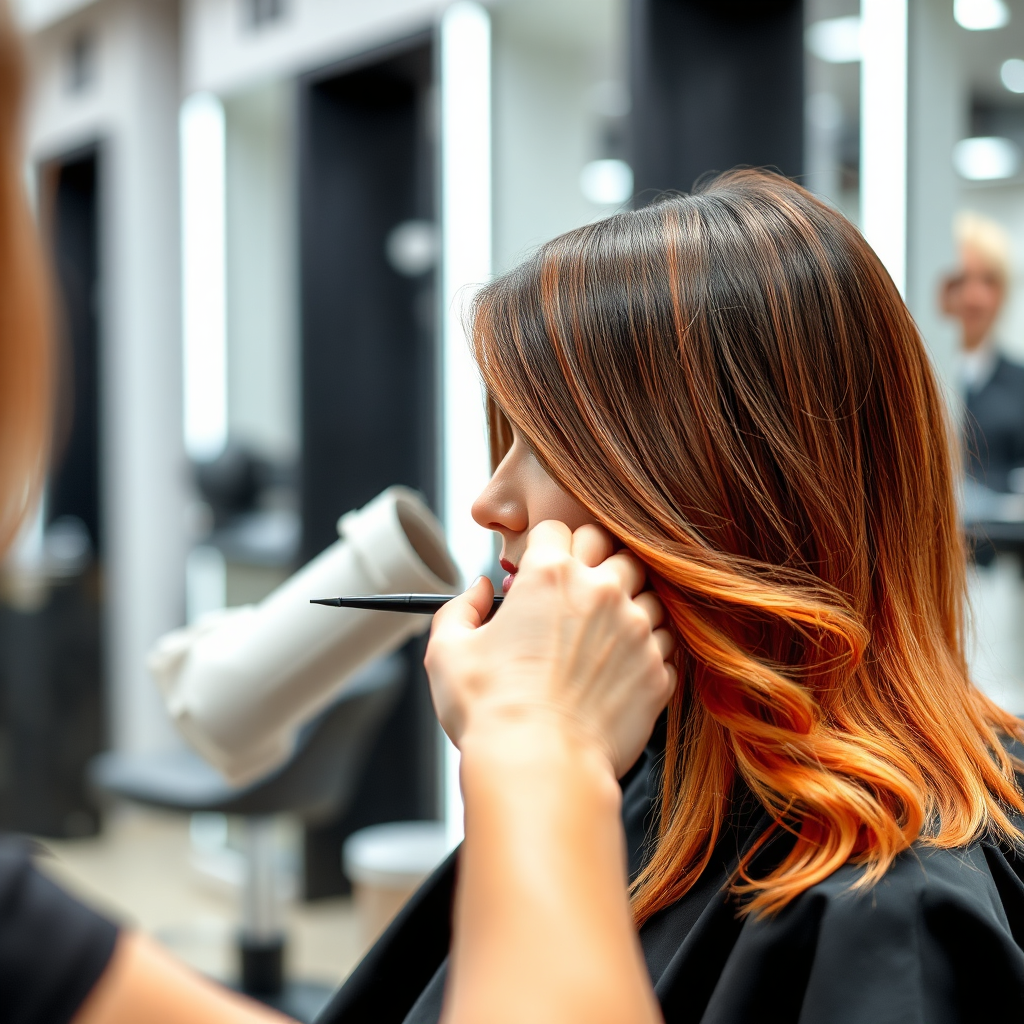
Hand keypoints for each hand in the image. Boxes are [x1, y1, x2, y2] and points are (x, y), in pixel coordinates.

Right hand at [425, 522, 676, 776]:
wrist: (541, 768)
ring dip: (625, 599)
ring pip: (646, 587)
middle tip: (573, 590)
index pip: (557, 529)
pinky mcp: (657, 669)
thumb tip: (478, 590)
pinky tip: (622, 662)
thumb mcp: (448, 651)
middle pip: (609, 545)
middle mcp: (600, 591)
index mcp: (549, 576)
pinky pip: (664, 638)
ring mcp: (636, 629)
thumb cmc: (490, 712)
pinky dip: (647, 643)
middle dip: (590, 559)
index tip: (538, 570)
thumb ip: (460, 608)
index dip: (544, 547)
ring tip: (601, 628)